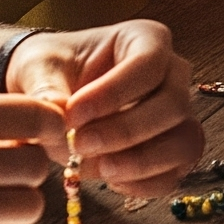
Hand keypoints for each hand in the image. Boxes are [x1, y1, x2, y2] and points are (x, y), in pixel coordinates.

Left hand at [8, 21, 203, 195]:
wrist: (54, 92)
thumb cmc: (52, 69)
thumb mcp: (40, 68)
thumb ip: (46, 88)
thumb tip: (58, 113)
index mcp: (146, 40)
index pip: (149, 64)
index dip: (114, 93)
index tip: (72, 114)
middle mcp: (172, 74)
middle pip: (173, 105)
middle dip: (126, 131)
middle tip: (80, 145)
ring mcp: (177, 114)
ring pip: (184, 142)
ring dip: (142, 162)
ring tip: (99, 168)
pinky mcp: (172, 150)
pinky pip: (174, 173)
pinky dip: (144, 184)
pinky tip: (109, 179)